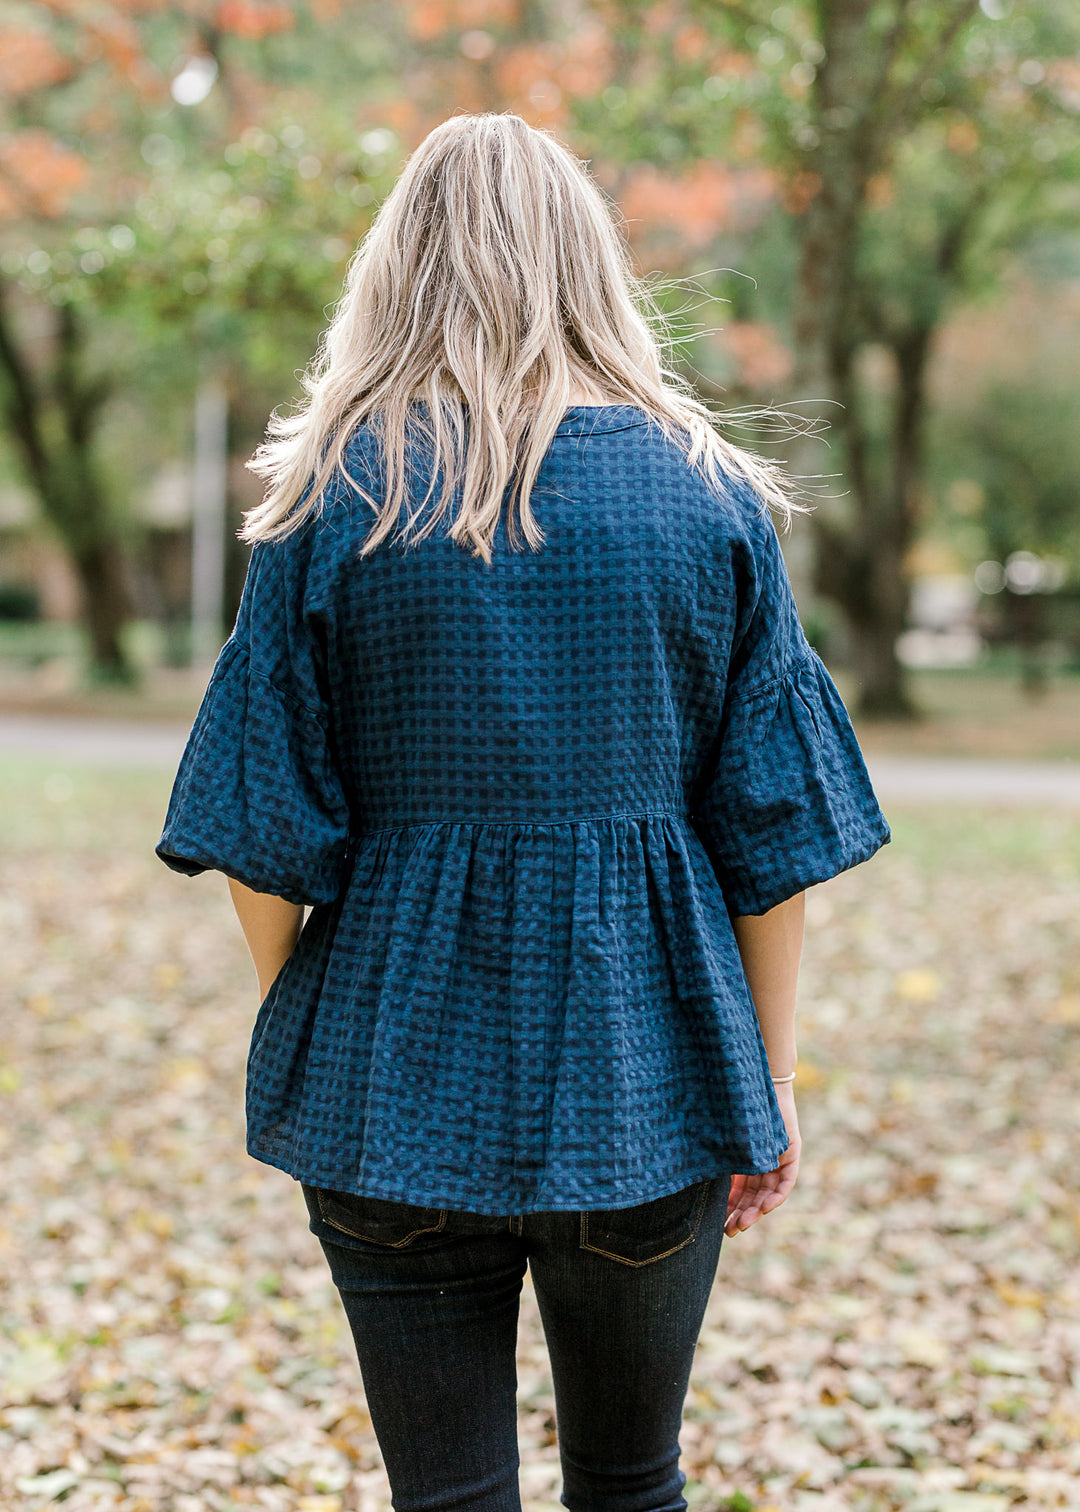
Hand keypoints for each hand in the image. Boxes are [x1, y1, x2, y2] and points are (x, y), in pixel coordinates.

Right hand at [724, 1081, 800, 1236]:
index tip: (719, 1225)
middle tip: (730, 1232)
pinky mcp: (791, 1152)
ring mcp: (778, 1158)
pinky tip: (763, 1208)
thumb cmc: (731, 1104)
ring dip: (756, 1211)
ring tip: (742, 1225)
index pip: (740, 1190)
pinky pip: (786, 1181)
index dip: (731, 1208)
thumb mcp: (721, 1136)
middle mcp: (763, 1161)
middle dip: (741, 1215)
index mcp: (745, 1159)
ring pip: (769, 1193)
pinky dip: (776, 1195)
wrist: (752, 1080)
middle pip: (754, 1195)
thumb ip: (715, 1155)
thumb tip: (682, 1172)